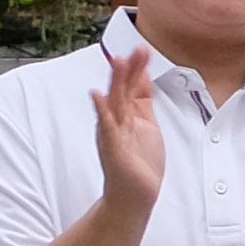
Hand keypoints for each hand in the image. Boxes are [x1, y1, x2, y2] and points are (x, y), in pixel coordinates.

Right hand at [90, 44, 166, 217]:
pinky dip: (102, 112)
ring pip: (114, 104)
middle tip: (135, 49)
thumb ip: (143, 103)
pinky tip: (98, 97)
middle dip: (129, 69)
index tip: (144, 49)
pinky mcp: (112, 149)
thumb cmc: (139, 163)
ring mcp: (113, 134)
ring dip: (116, 82)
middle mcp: (118, 122)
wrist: (134, 197)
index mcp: (128, 116)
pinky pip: (106, 128)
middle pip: (123, 90)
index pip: (133, 87)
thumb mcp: (146, 125)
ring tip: (118, 62)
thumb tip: (144, 77)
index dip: (138, 69)